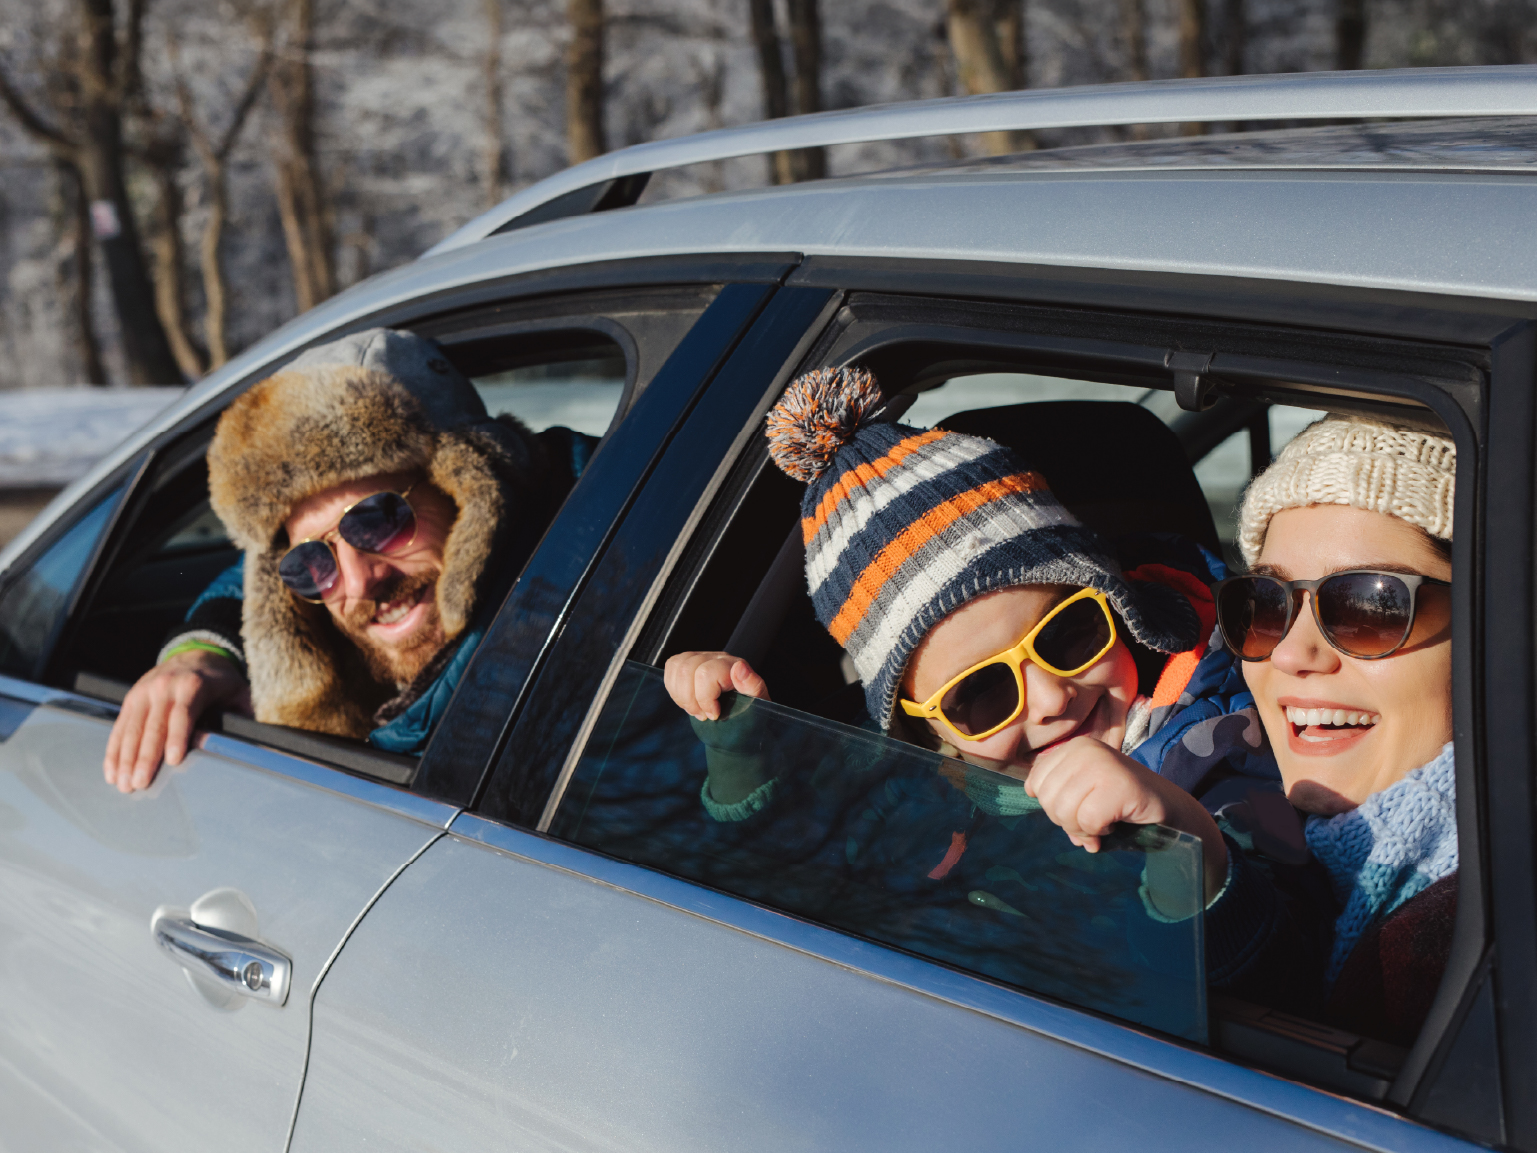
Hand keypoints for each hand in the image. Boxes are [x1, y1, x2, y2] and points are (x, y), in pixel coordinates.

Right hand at [103, 650, 251, 793]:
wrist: (196, 653)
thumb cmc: (221, 681)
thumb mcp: (240, 691)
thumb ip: (245, 714)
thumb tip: (255, 739)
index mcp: (193, 685)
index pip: (183, 715)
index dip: (177, 738)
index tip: (173, 761)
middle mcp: (164, 687)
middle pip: (153, 727)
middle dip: (145, 758)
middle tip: (140, 785)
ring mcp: (144, 692)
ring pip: (132, 730)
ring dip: (125, 759)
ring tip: (124, 784)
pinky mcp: (131, 699)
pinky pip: (120, 727)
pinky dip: (113, 751)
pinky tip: (112, 772)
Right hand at [663, 651, 768, 719]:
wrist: (743, 720)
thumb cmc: (751, 714)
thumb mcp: (759, 705)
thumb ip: (753, 686)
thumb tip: (739, 668)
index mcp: (735, 665)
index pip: (706, 673)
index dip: (704, 698)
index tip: (714, 715)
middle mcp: (718, 658)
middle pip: (687, 669)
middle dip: (690, 699)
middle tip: (703, 715)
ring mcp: (703, 658)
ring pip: (677, 666)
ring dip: (681, 695)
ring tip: (695, 709)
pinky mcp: (690, 663)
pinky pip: (672, 666)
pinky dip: (674, 688)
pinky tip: (687, 700)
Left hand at [1026, 736, 1227, 903]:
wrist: (1172, 814)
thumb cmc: (1122, 807)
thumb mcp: (1083, 793)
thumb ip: (1056, 793)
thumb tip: (1030, 794)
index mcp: (1073, 747)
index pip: (1035, 784)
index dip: (1055, 807)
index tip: (1082, 809)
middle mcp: (1085, 748)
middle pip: (1048, 800)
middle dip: (1068, 821)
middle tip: (1095, 820)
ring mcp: (1103, 764)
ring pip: (1065, 811)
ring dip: (1084, 829)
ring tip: (1106, 821)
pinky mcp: (1119, 785)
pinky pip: (1088, 821)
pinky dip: (1100, 831)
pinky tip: (1117, 823)